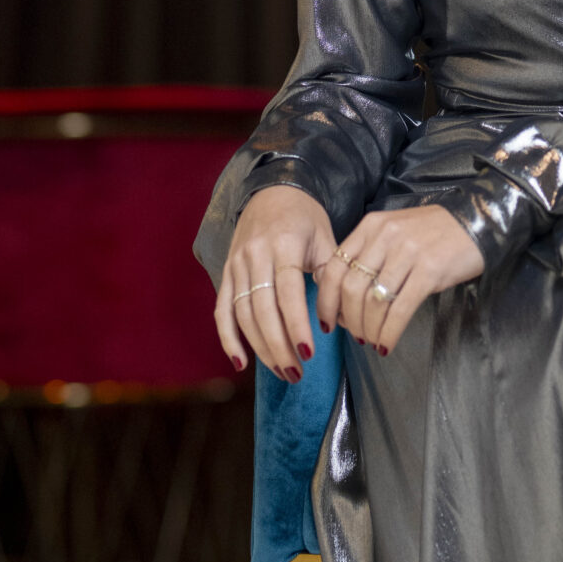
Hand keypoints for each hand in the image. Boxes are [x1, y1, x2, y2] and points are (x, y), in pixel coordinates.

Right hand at [216, 184, 338, 381]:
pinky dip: (227, 337)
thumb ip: (331, 276)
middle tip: (296, 373)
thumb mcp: (326, 238)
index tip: (308, 352)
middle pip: (261, 309)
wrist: (275, 188)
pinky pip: (222, 309)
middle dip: (278, 345)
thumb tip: (340, 318)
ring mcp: (237, 264)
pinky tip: (240, 361)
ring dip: (260, 347)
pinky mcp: (226, 272)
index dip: (295, 324)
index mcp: (284, 244)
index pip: (287, 292)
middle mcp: (255, 254)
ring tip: (282, 370)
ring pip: (242, 313)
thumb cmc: (306, 218)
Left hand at [331, 204, 481, 356]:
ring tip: (372, 339)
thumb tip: (343, 295)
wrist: (476, 222)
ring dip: (368, 329)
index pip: (335, 267)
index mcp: (372, 226)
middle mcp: (385, 236)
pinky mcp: (429, 271)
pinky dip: (389, 333)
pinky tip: (387, 344)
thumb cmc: (433, 232)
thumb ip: (369, 253)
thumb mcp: (395, 231)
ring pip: (373, 302)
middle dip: (348, 319)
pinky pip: (399, 310)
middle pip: (351, 288)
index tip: (328, 321)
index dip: (326, 300)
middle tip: (354, 334)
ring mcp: (408, 253)